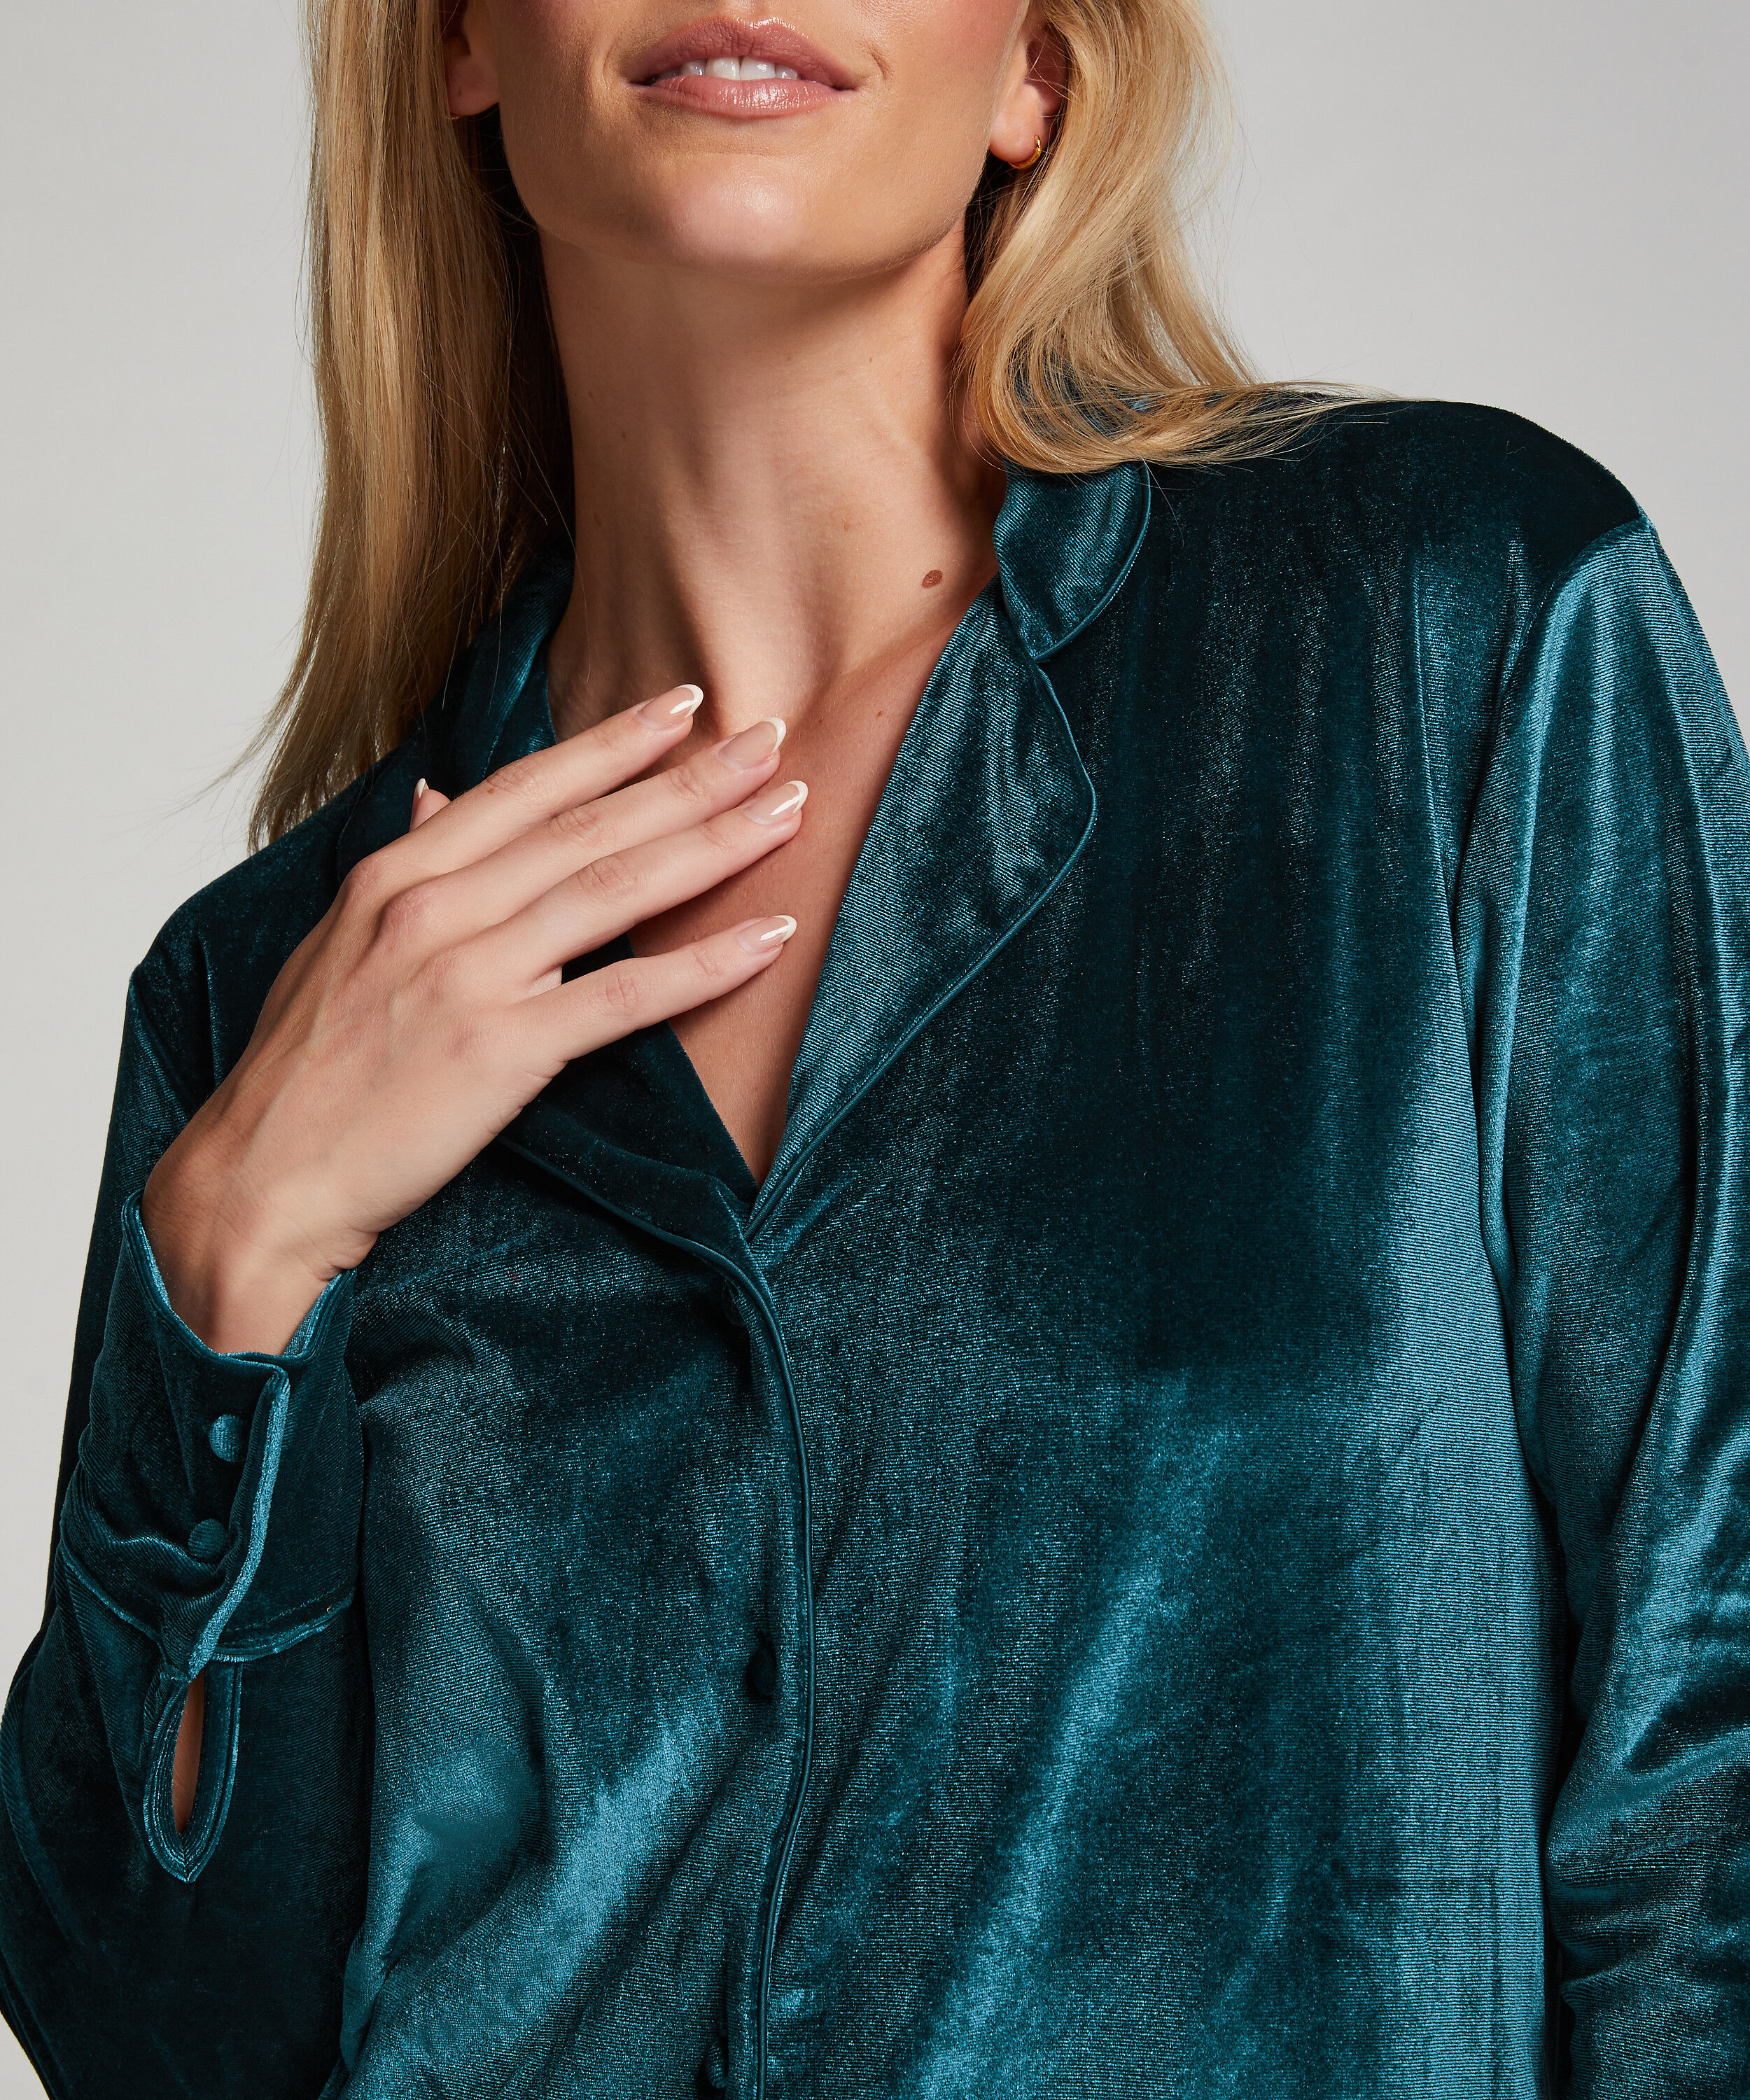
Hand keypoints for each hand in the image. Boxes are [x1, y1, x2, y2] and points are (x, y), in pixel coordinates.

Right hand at [141, 689, 804, 1352]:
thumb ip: (406, 870)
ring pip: (614, 890)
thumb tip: (439, 799)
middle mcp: (433, 909)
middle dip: (689, 777)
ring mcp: (467, 976)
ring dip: (713, 844)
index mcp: (396, 876)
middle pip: (588, 826)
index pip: (527, 788)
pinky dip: (704, 965)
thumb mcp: (339, 945)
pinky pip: (624, 997)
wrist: (263, 1178)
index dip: (613, 744)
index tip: (685, 704)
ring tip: (787, 810)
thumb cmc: (304, 1071)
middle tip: (771, 737)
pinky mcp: (499, 1051)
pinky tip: (769, 939)